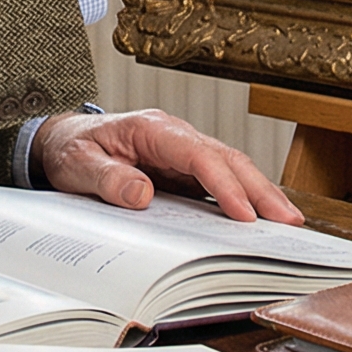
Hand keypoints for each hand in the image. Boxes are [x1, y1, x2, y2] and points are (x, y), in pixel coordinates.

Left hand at [31, 108, 303, 224]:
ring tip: (288, 223)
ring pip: (231, 168)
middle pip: (227, 158)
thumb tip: (142, 194)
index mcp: (153, 128)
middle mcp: (175, 136)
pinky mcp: (183, 170)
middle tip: (288, 221)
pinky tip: (260, 220)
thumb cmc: (71, 149)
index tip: (244, 215)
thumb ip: (107, 179)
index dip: (224, 185)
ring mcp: (182, 152)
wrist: (62, 141)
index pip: (198, 155)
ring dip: (260, 193)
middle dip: (260, 189)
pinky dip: (243, 198)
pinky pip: (219, 181)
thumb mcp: (77, 164)